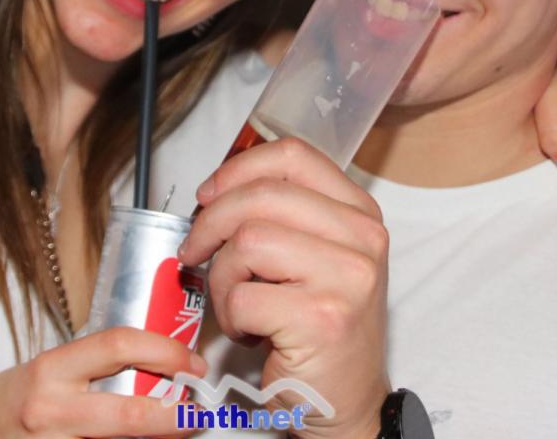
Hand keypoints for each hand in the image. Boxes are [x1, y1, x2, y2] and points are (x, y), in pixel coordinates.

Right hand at [0, 326, 205, 437]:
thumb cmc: (15, 399)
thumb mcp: (53, 370)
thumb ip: (100, 368)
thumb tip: (162, 369)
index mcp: (53, 370)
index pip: (120, 345)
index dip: (166, 352)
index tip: (192, 364)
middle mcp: (51, 409)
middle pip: (130, 414)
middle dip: (175, 417)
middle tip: (197, 414)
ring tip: (170, 434)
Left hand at [179, 138, 389, 438]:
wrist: (348, 401)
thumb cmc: (320, 329)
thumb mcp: (316, 257)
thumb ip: (283, 216)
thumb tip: (214, 191)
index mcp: (359, 212)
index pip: (292, 155)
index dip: (237, 170)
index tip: (209, 196)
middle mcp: (363, 237)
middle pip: (261, 195)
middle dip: (210, 223)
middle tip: (194, 252)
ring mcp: (347, 277)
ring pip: (247, 243)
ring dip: (223, 278)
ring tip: (237, 304)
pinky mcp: (322, 318)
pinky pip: (243, 296)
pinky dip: (230, 316)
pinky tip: (250, 331)